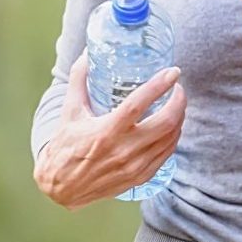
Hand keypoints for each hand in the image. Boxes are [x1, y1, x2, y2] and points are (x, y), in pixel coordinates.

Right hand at [33, 54, 186, 208]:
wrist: (61, 187)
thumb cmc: (65, 147)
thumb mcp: (70, 111)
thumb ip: (79, 80)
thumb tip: (87, 54)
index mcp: (106, 131)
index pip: (139, 104)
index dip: (160, 85)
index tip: (173, 72)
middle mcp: (123, 150)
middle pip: (165, 123)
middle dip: (179, 101)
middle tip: (178, 88)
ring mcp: (135, 166)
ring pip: (171, 138)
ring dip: (179, 118)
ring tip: (176, 104)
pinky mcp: (140, 177)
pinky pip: (167, 154)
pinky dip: (173, 137)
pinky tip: (172, 127)